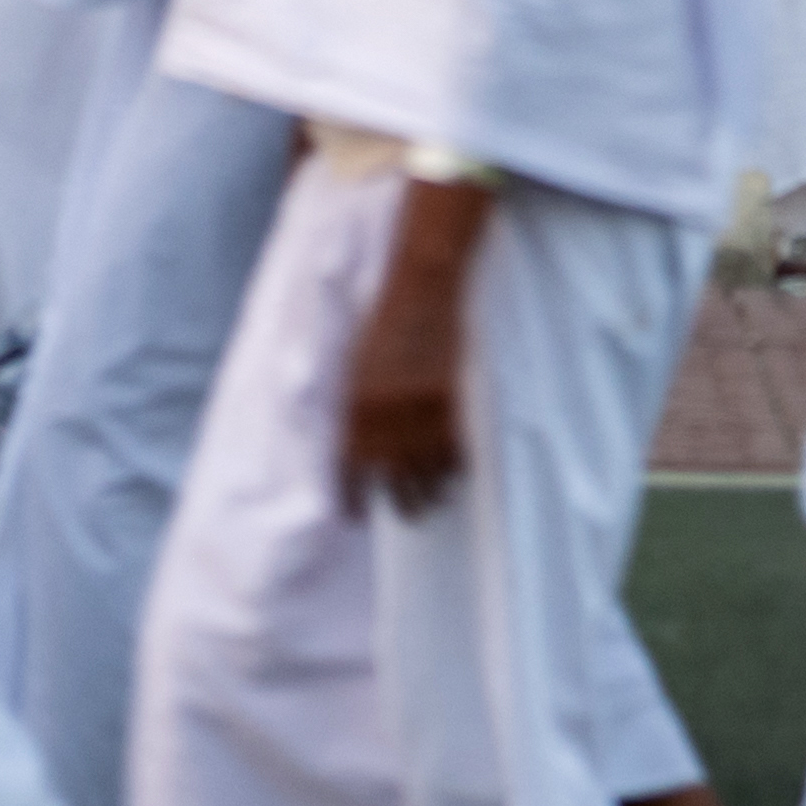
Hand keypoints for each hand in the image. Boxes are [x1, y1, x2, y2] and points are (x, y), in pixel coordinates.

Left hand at [334, 211, 478, 511]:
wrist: (419, 289)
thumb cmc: (381, 320)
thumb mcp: (355, 362)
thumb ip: (354, 404)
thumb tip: (357, 441)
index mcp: (354, 404)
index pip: (350, 466)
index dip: (352, 496)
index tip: (357, 515)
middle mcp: (385, 413)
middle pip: (393, 476)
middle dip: (401, 502)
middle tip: (406, 516)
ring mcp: (419, 408)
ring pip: (427, 468)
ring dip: (430, 490)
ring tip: (432, 502)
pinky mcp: (448, 399)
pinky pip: (453, 446)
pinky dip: (455, 464)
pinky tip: (455, 474)